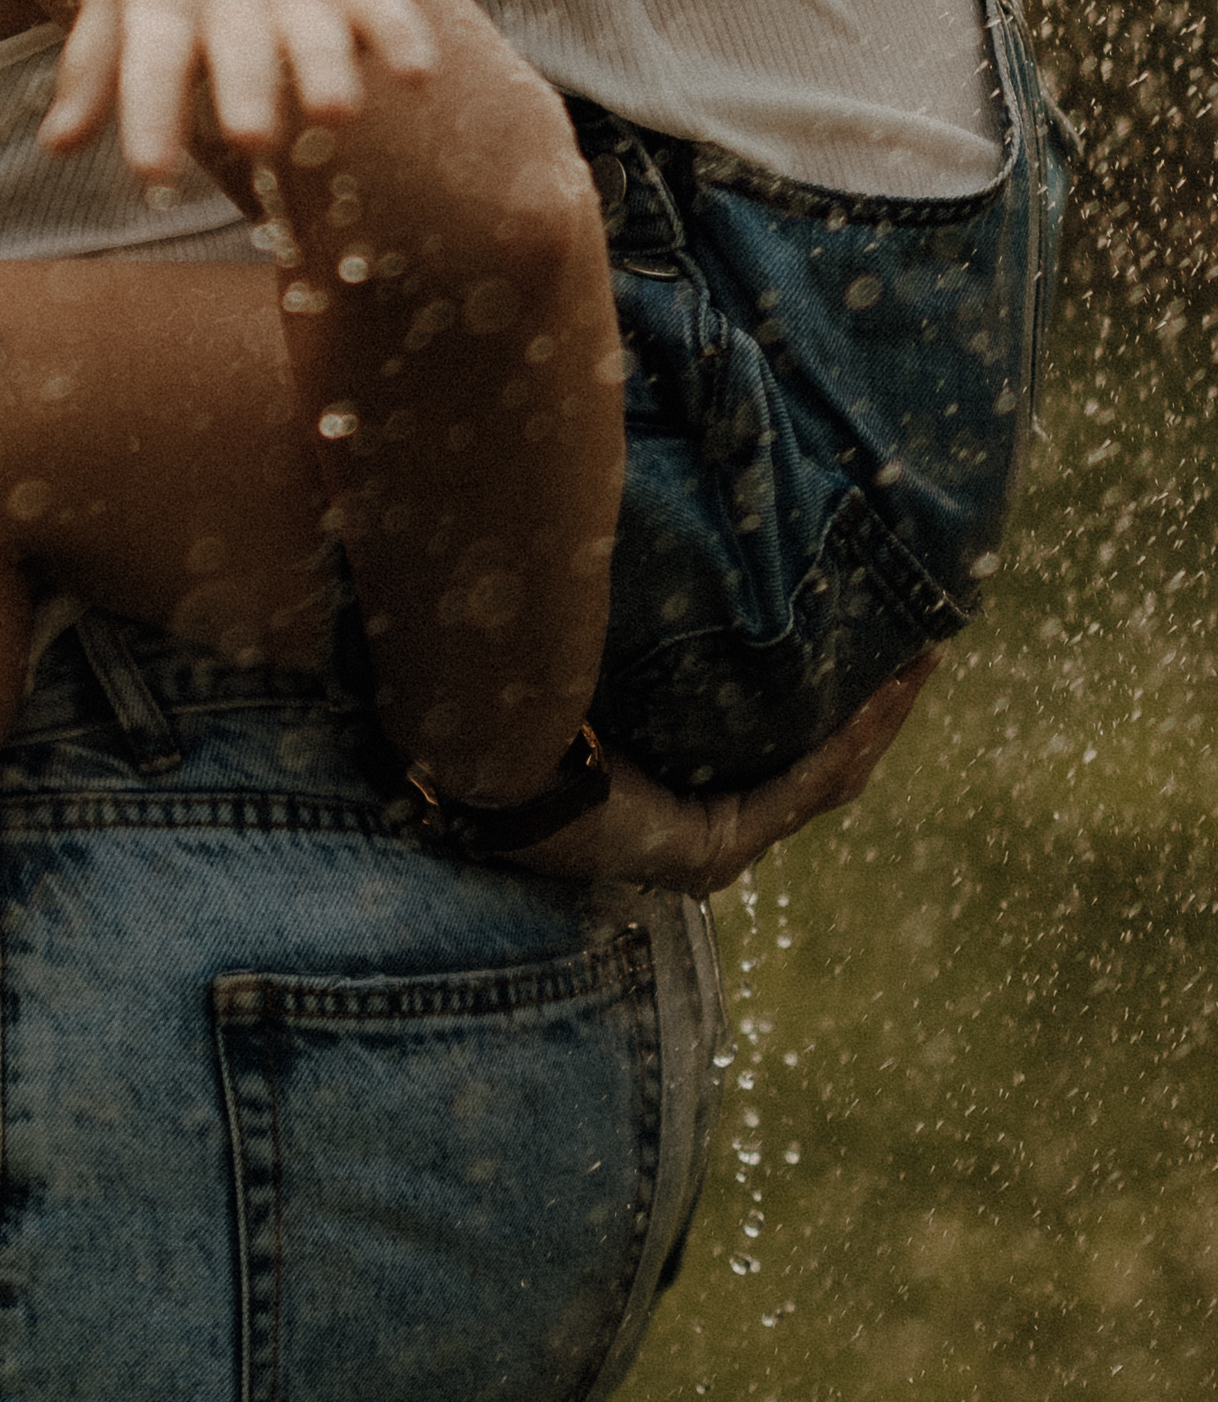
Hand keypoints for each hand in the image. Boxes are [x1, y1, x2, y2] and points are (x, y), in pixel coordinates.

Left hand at [43, 0, 433, 178]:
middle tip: (254, 136)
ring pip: (314, 29)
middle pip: (240, 46)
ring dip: (325, 67)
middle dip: (249, 89)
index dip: (150, 113)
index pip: (150, 59)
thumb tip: (55, 147)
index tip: (151, 171)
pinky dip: (399, 34)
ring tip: (337, 111)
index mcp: (163, 0)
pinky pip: (378, 5)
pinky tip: (415, 74)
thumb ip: (93, 70)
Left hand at [511, 654, 939, 892]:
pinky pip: (796, 791)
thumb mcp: (621, 649)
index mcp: (682, 786)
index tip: (884, 642)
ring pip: (821, 780)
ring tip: (921, 661)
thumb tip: (696, 549)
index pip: (784, 749)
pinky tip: (880, 693)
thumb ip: (669, 626)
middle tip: (926, 649)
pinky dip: (842, 740)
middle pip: (817, 768)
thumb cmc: (527, 681)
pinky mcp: (708, 852)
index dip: (843, 700)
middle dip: (877, 709)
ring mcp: (709, 849)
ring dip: (876, 720)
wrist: (474, 731)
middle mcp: (698, 827)